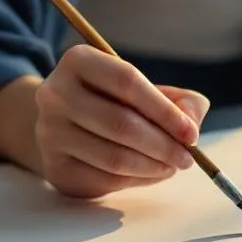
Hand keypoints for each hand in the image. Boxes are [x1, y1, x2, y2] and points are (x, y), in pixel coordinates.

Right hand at [33, 44, 208, 197]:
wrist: (64, 127)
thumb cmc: (115, 104)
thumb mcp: (147, 91)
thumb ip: (181, 100)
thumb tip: (192, 124)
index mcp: (78, 61)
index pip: (126, 81)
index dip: (164, 110)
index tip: (191, 133)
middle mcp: (55, 94)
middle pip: (120, 123)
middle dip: (163, 145)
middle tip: (187, 158)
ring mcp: (50, 132)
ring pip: (114, 157)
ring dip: (153, 166)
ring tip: (173, 165)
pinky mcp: (55, 167)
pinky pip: (105, 179)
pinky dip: (137, 180)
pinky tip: (150, 173)